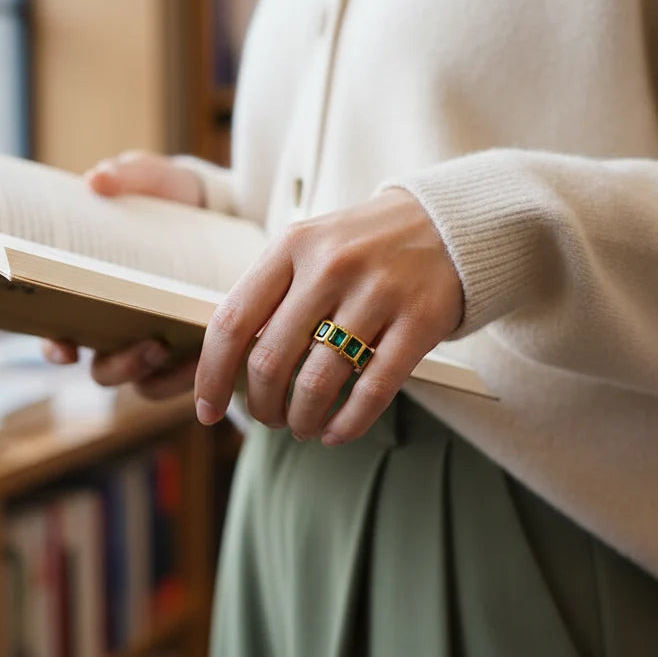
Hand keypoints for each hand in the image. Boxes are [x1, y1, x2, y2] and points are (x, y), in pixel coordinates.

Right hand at [41, 150, 203, 398]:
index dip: (55, 348)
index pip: (60, 335)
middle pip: (104, 370)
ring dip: (157, 375)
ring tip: (175, 349)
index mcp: (94, 295)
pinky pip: (187, 381)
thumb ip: (129, 175)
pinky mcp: (195, 350)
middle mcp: (121, 329)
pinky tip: (212, 358)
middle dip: (119, 367)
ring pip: (144, 383)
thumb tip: (95, 181)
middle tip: (148, 346)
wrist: (229, 209)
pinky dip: (194, 375)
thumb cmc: (176, 196)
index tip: (64, 347)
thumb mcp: (157, 179)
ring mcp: (158, 344)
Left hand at [194, 188, 463, 444]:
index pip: (232, 322)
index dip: (211, 375)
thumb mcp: (311, 247)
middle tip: (269, 418)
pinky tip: (336, 433)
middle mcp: (331, 265)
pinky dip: (348, 423)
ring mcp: (378, 292)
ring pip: (318, 381)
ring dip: (302, 419)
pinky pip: (372, 389)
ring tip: (303, 427)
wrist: (451, 223)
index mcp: (293, 245)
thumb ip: (272, 293)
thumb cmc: (365, 246)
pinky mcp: (419, 321)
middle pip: (270, 360)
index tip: (207, 410)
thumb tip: (226, 365)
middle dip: (262, 405)